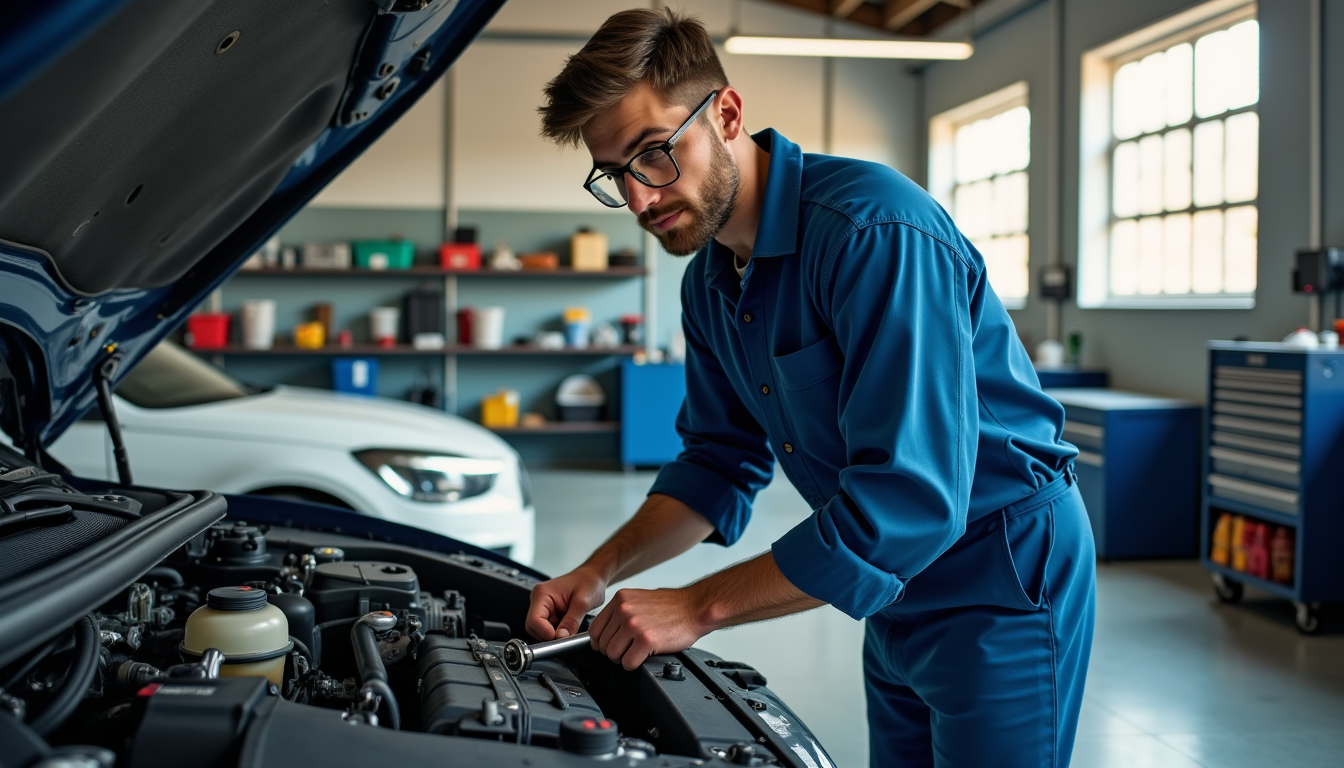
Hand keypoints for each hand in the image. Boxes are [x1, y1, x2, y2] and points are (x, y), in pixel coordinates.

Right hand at [526, 567, 607, 640]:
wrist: (593, 577)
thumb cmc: (589, 581)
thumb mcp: (584, 602)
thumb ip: (572, 621)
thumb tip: (561, 637)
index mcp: (542, 593)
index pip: (534, 620)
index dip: (545, 632)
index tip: (559, 638)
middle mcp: (539, 600)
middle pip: (533, 627)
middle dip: (549, 635)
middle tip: (567, 636)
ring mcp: (543, 606)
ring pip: (540, 630)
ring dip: (555, 634)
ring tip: (570, 628)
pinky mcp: (549, 612)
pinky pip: (549, 628)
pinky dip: (558, 631)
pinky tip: (569, 626)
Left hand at [588, 587, 710, 670]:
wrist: (695, 607)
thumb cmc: (672, 607)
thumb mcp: (639, 599)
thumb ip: (621, 612)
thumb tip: (605, 631)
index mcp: (620, 599)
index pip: (594, 629)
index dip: (601, 642)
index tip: (611, 646)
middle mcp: (624, 610)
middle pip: (602, 644)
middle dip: (614, 652)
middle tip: (629, 650)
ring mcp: (634, 624)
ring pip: (612, 655)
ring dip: (624, 659)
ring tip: (637, 653)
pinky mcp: (646, 640)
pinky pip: (628, 663)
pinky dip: (634, 665)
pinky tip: (645, 656)